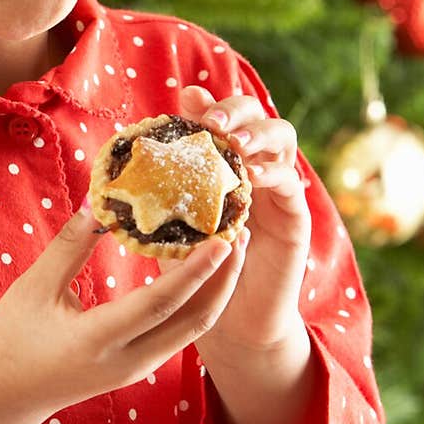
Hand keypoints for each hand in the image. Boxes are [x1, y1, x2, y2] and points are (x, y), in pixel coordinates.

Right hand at [0, 201, 245, 423]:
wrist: (4, 396)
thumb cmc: (11, 338)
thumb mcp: (34, 288)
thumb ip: (70, 246)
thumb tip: (101, 201)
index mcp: (97, 340)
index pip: (159, 305)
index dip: (194, 272)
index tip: (222, 240)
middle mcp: (127, 361)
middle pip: (193, 323)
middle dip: (224, 280)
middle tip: (241, 233)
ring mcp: (136, 369)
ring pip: (192, 331)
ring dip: (216, 291)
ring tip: (231, 248)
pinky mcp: (138, 368)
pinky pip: (178, 334)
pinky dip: (197, 303)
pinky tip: (201, 274)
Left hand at [173, 84, 311, 356]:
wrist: (230, 324)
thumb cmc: (193, 273)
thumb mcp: (170, 226)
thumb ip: (159, 192)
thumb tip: (128, 160)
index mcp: (222, 164)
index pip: (221, 118)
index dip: (207, 103)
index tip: (187, 99)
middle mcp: (254, 167)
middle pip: (256, 117)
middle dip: (236, 110)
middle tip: (212, 121)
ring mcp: (278, 189)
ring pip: (282, 139)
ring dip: (259, 134)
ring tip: (236, 143)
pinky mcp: (295, 217)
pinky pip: (292, 184)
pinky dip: (275, 173)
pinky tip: (254, 177)